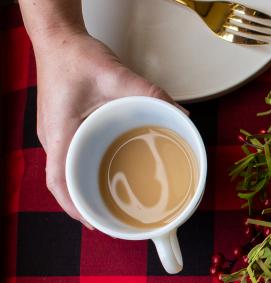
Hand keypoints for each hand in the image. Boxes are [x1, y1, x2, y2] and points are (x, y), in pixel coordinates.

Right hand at [33, 32, 179, 224]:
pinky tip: (107, 174)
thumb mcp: (116, 76)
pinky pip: (72, 157)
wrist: (57, 37)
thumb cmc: (75, 57)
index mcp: (59, 133)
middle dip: (85, 204)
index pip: (59, 180)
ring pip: (67, 171)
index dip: (74, 206)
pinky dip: (87, 170)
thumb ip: (150, 94)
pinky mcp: (62, 127)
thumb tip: (182, 116)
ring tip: (112, 204)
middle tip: (114, 219)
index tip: (95, 222)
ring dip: (86, 189)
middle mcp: (52, 138)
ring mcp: (55, 134)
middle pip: (64, 181)